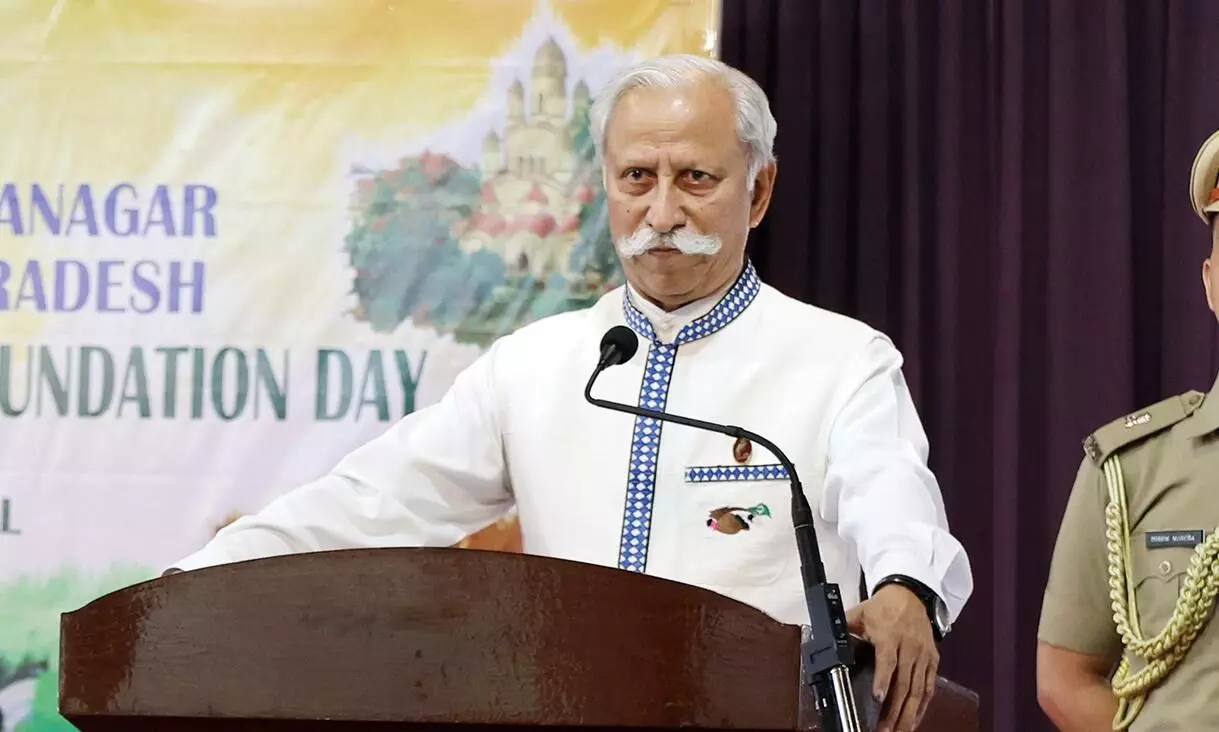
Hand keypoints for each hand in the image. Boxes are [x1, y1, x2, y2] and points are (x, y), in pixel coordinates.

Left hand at [846, 585, 938, 731]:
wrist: (911, 595)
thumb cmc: (883, 607)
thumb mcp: (859, 613)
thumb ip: (843, 627)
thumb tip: (822, 636)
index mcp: (888, 635)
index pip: (887, 661)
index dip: (882, 680)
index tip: (877, 697)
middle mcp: (908, 647)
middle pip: (904, 683)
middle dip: (894, 710)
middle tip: (885, 729)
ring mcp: (922, 656)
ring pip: (918, 690)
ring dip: (908, 714)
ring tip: (899, 731)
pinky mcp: (932, 660)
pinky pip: (929, 687)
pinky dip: (923, 706)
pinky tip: (915, 720)